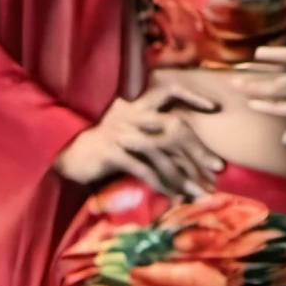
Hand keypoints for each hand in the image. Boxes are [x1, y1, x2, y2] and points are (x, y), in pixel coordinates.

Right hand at [55, 82, 223, 197]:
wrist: (67, 157)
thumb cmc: (104, 149)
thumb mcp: (130, 134)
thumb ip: (153, 133)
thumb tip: (187, 150)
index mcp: (136, 104)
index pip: (168, 89)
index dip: (193, 96)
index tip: (216, 108)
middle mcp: (130, 113)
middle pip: (174, 125)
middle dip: (199, 149)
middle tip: (217, 167)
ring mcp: (120, 131)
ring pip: (162, 151)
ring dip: (184, 174)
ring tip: (199, 191)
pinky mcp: (111, 151)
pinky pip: (144, 168)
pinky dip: (162, 184)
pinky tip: (174, 196)